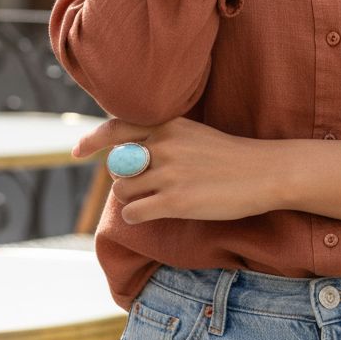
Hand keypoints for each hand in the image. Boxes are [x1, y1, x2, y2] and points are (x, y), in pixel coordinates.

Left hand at [72, 116, 281, 223]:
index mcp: (169, 124)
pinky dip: (138, 215)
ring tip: (156, 199)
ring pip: (123, 190)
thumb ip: (163, 138)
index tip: (77, 151)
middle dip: (124, 178)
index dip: (93, 140)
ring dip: (132, 198)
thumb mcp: (194, 134)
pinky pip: (134, 212)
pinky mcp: (175, 201)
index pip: (118, 127)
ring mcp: (169, 173)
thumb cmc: (229, 156)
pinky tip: (154, 212)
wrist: (263, 172)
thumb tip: (128, 153)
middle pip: (117, 166)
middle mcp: (164, 145)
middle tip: (143, 185)